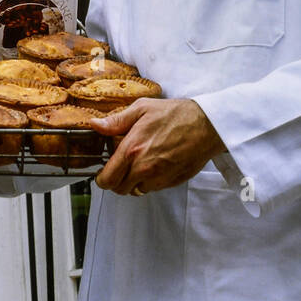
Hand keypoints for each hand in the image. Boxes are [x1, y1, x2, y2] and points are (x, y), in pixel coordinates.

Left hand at [90, 98, 224, 195]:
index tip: (103, 172)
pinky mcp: (171, 182)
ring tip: (137, 165)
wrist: (205, 125)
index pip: (108, 179)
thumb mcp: (141, 109)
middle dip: (115, 180)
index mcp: (132, 150)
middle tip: (119, 167)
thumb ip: (116, 121)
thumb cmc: (174, 114)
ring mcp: (158, 178)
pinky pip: (152, 189)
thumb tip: (95, 125)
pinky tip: (152, 166)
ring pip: (135, 191)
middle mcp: (143, 168)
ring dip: (132, 182)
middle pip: (119, 189)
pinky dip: (148, 182)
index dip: (101, 178)